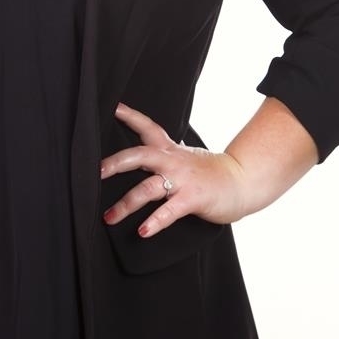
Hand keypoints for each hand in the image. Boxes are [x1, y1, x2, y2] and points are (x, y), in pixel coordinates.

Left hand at [100, 102, 249, 237]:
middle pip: (139, 155)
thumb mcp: (185, 157)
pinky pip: (169, 211)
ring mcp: (182, 180)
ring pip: (147, 189)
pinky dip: (154, 222)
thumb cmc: (210, 173)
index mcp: (170, 150)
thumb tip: (139, 159)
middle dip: (115, 163)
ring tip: (109, 217)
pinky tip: (143, 231)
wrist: (242, 181)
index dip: (129, 116)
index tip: (112, 107)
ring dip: (126, 204)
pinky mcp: (192, 199)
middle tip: (96, 172)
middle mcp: (173, 161)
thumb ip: (163, 156)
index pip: (147, 127)